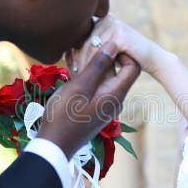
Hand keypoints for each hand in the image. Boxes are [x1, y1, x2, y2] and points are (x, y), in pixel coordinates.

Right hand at [37, 41, 139, 158]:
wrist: (53, 146)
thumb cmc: (65, 116)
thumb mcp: (80, 87)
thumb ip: (97, 65)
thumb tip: (113, 44)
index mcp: (115, 94)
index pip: (133, 67)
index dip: (124, 51)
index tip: (107, 41)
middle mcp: (114, 100)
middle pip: (117, 71)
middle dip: (103, 55)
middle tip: (85, 43)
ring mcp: (103, 105)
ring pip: (102, 78)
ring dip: (91, 64)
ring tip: (73, 52)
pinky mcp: (93, 108)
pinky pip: (94, 87)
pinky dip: (85, 76)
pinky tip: (69, 65)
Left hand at [73, 14, 167, 75]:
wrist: (152, 59)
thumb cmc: (128, 56)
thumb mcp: (106, 50)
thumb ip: (90, 47)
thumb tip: (63, 52)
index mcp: (102, 18)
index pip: (80, 32)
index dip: (72, 48)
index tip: (68, 64)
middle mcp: (107, 18)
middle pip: (82, 38)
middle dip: (76, 56)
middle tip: (72, 72)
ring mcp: (113, 24)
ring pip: (89, 45)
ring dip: (82, 62)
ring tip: (79, 76)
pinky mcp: (119, 34)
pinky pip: (99, 51)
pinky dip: (92, 64)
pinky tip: (88, 75)